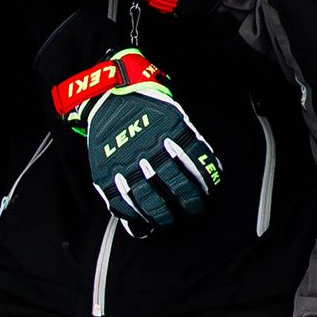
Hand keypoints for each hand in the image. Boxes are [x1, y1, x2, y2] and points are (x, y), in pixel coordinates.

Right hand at [53, 53, 221, 232]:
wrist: (106, 94)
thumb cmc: (144, 103)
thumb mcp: (172, 112)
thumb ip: (187, 137)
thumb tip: (205, 165)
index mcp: (171, 132)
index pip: (196, 163)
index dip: (205, 181)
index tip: (209, 192)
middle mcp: (151, 150)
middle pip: (176, 184)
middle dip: (188, 202)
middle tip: (194, 210)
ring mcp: (128, 162)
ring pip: (150, 198)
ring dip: (162, 214)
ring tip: (169, 222)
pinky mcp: (108, 171)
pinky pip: (122, 200)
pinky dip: (133, 214)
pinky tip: (142, 220)